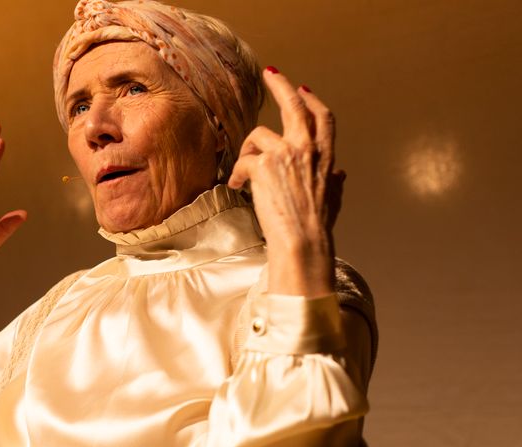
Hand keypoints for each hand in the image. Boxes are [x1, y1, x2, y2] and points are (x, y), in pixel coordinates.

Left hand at [228, 68, 343, 297]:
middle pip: (295, 106)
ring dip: (247, 152)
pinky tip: (237, 187)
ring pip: (258, 135)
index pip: (322, 118)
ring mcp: (286, 154)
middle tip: (271, 73)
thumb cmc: (316, 227)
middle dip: (282, 85)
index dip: (312, 100)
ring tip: (243, 176)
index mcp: (326, 156)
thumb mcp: (333, 199)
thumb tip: (341, 173)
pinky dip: (236, 174)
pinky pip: (243, 160)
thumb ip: (335, 181)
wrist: (302, 242)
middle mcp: (308, 149)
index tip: (303, 88)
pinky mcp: (264, 165)